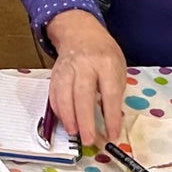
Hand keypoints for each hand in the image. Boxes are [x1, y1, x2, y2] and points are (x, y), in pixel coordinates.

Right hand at [46, 9, 126, 145]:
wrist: (80, 32)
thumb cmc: (103, 54)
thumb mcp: (118, 68)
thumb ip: (115, 92)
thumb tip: (112, 121)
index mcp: (106, 63)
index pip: (109, 93)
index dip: (111, 116)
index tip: (112, 134)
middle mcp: (85, 65)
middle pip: (83, 95)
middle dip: (85, 120)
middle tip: (88, 139)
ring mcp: (67, 68)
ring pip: (64, 95)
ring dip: (68, 117)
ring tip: (74, 133)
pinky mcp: (55, 74)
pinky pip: (53, 94)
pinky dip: (58, 110)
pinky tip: (65, 121)